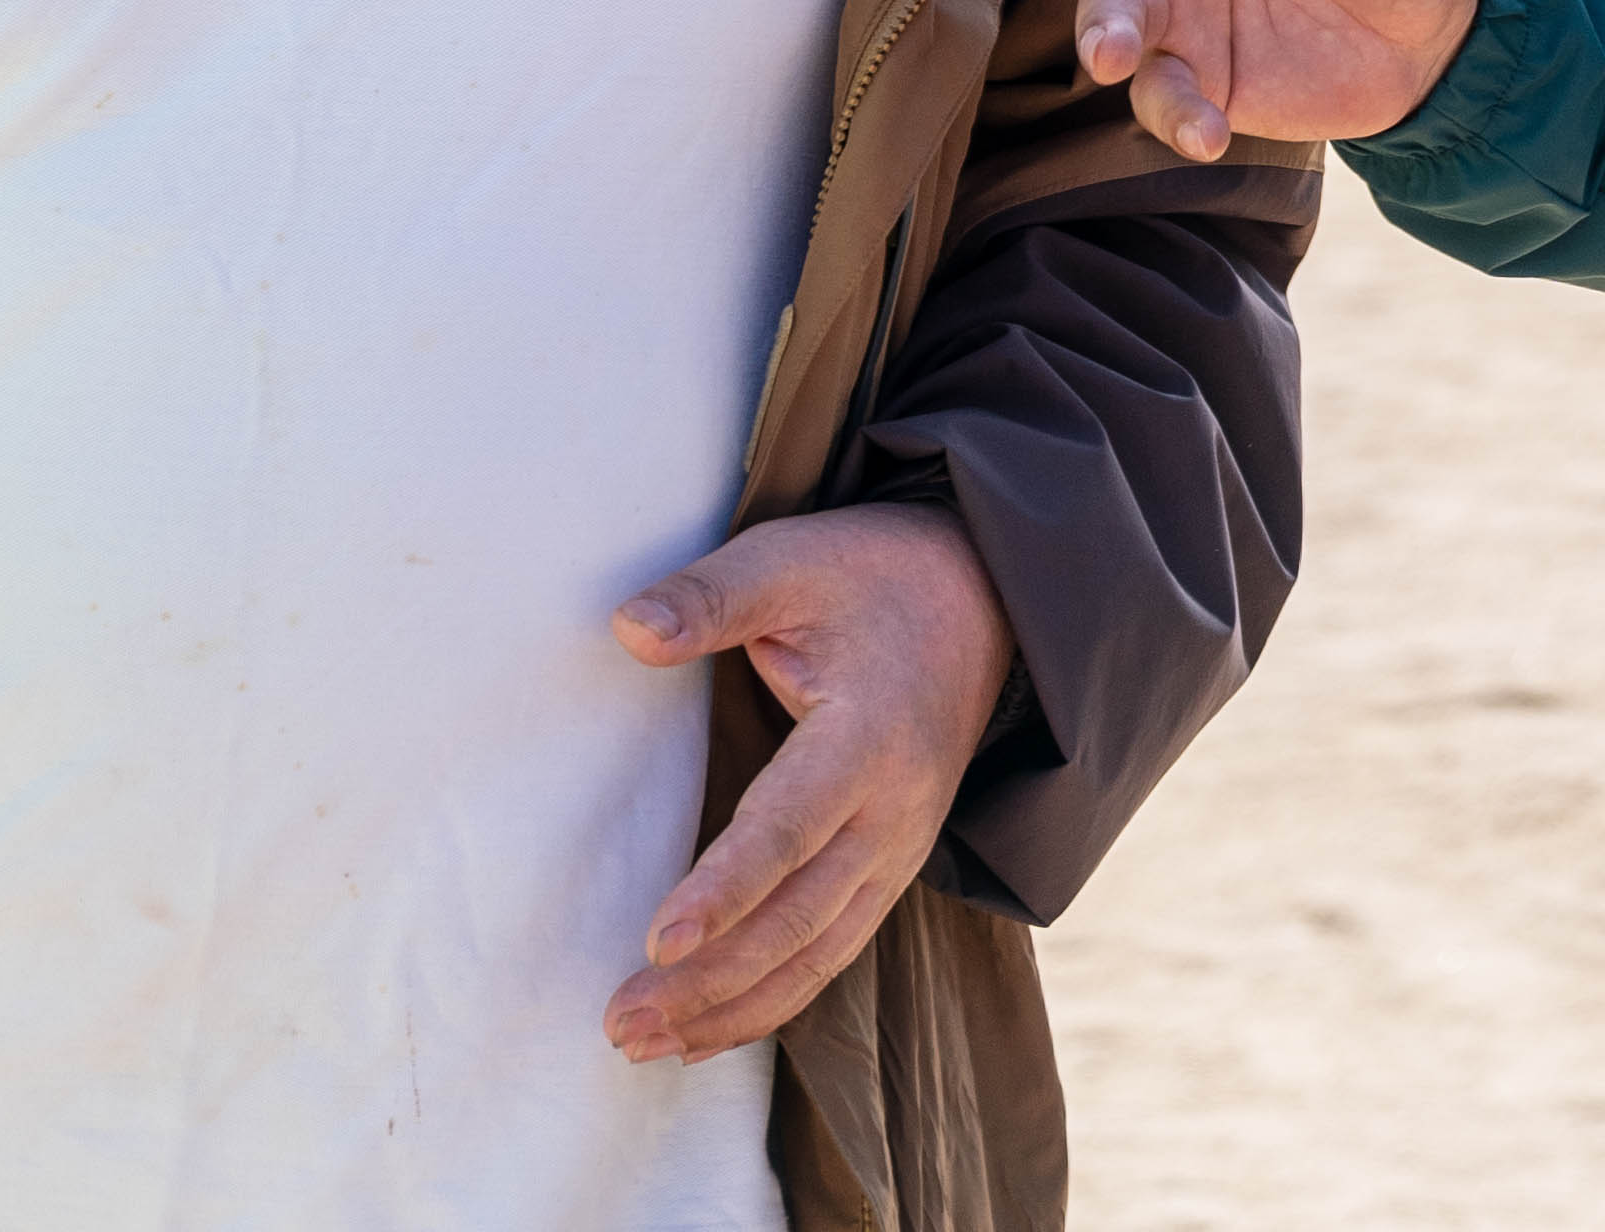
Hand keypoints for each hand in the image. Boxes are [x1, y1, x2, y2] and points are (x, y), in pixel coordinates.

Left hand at [602, 503, 1010, 1062]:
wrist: (984, 600)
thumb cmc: (875, 578)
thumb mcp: (794, 561)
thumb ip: (713, 597)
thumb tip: (628, 629)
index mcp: (870, 735)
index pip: (791, 826)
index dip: (726, 887)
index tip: (658, 940)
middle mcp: (896, 809)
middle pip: (801, 916)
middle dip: (710, 979)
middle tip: (620, 1019)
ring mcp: (900, 847)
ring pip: (818, 952)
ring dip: (732, 1008)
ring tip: (641, 1044)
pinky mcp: (891, 866)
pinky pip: (833, 951)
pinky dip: (771, 1001)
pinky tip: (703, 1033)